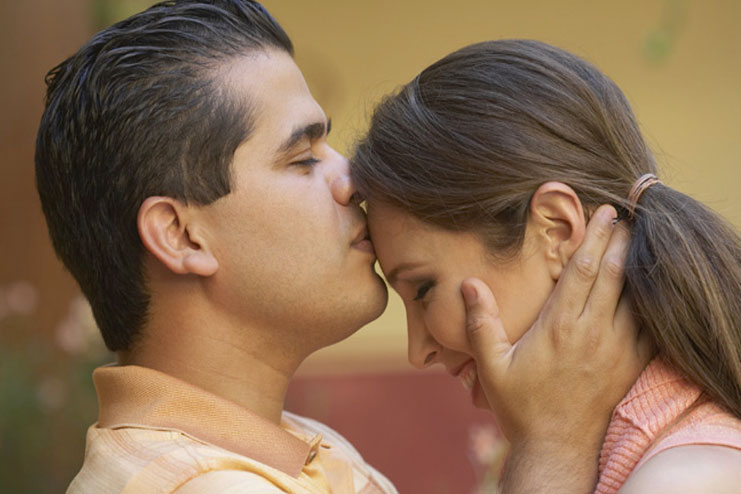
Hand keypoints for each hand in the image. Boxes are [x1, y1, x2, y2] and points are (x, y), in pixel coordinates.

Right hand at [461, 204, 652, 491]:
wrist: (556, 447)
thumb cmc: (520, 404)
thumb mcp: (491, 365)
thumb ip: (481, 322)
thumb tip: (469, 283)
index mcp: (559, 326)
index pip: (582, 270)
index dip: (595, 237)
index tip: (604, 213)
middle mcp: (592, 332)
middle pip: (614, 274)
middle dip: (621, 241)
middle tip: (626, 216)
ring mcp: (616, 349)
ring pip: (634, 296)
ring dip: (636, 266)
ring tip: (638, 242)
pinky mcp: (629, 365)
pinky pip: (647, 326)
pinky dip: (648, 302)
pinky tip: (647, 289)